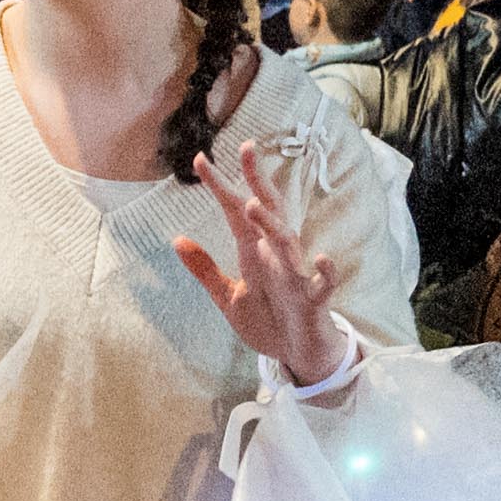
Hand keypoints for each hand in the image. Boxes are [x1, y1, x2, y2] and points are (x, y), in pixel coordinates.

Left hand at [172, 148, 354, 385]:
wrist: (297, 353)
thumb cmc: (268, 320)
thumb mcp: (228, 297)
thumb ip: (205, 270)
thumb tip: (176, 239)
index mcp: (254, 253)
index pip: (235, 212)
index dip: (220, 186)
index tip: (200, 159)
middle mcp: (276, 256)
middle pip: (268, 211)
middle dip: (258, 181)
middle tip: (247, 148)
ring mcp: (296, 276)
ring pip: (287, 243)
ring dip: (272, 224)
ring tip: (253, 205)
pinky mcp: (312, 301)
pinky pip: (321, 284)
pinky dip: (324, 271)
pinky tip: (319, 257)